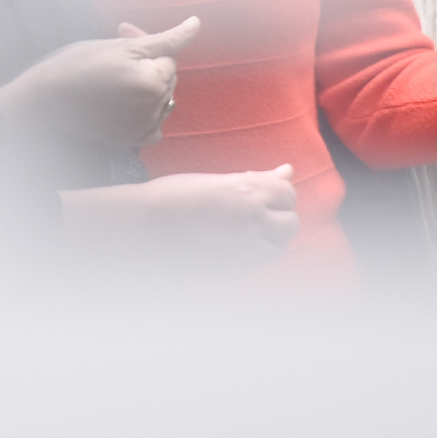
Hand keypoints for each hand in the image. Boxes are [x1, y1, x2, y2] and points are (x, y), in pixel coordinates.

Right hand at [0, 16, 194, 145]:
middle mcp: (154, 108)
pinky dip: (146, 114)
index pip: (168, 57)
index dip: (144, 45)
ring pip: (160, 99)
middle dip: (147, 65)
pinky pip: (154, 126)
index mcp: (154, 82)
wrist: (46, 97)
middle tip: (115, 55)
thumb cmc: (80, 64)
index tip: (120, 35)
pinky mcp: (131, 140)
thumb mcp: (123, 46)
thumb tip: (197, 24)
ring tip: (116, 78)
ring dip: (145, 87)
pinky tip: (125, 103)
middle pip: (166, 78)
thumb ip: (167, 38)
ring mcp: (143, 127)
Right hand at [59, 165, 298, 270]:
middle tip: (253, 216)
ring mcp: (246, 245)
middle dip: (278, 219)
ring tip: (243, 233)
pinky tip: (232, 246)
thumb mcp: (220, 180)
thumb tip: (288, 170)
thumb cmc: (177, 196)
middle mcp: (254, 216)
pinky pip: (260, 263)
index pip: (288, 193)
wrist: (145, 225)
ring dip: (269, 239)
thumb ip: (259, 179)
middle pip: (290, 222)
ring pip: (280, 247)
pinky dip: (254, 256)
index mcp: (250, 188)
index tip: (260, 198)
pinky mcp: (236, 268)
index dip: (276, 196)